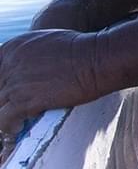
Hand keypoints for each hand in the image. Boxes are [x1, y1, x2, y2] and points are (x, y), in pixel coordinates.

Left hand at [0, 30, 106, 158]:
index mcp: (11, 48)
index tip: (8, 94)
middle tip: (15, 106)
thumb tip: (25, 68)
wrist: (96, 60)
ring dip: (5, 114)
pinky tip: (19, 126)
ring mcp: (14, 84)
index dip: (2, 83)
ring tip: (16, 119)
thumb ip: (27, 54)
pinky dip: (9, 126)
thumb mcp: (46, 42)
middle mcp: (8, 65)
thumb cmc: (80, 49)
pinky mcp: (24, 101)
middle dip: (4, 100)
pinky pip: (3, 121)